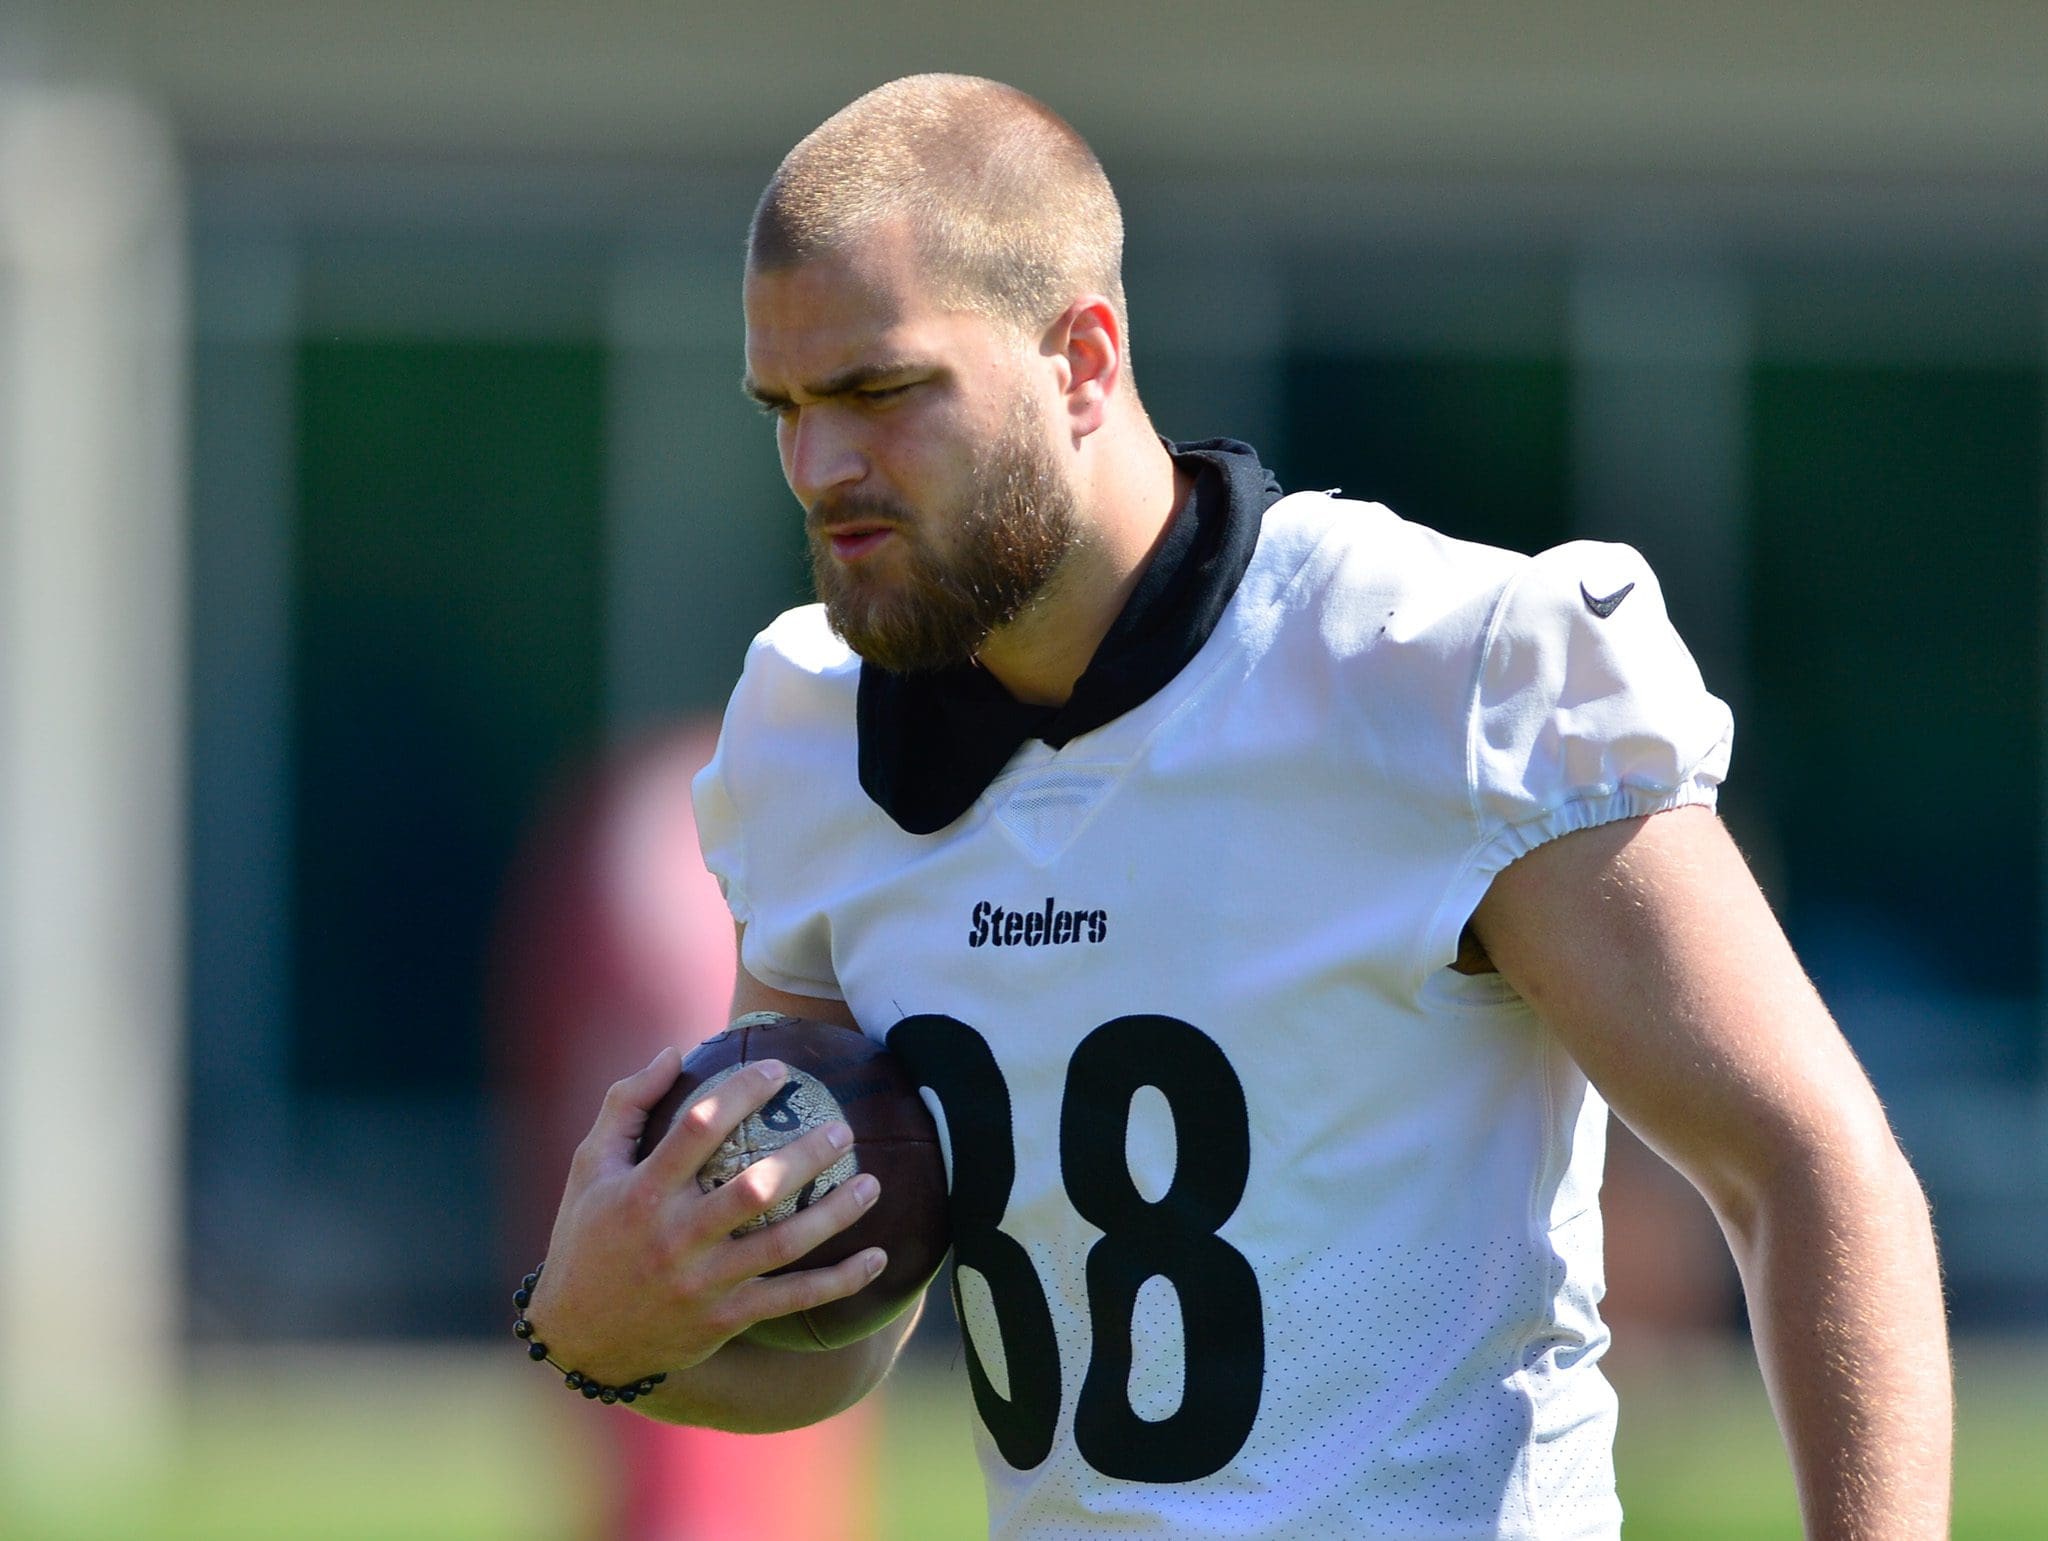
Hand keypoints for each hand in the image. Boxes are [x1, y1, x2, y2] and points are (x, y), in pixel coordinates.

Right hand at [523, 1047, 886, 1382]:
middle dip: (804, 1157)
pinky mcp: (724, 1319)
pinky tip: (878, 1257)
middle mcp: (675, 1237)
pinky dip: (839, 1282)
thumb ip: (627, 1105)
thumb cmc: (587, 1237)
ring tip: (873, 1183)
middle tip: (842, 1130)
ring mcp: (703, 1282)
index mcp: (642, 1193)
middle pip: (753, 1191)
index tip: (778, 1069)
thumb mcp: (590, 1167)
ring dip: (834, 1215)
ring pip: (782, 1246)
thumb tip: (674, 1052)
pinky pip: (792, 1300)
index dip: (739, 1093)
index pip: (696, 1130)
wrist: (580, 1339)